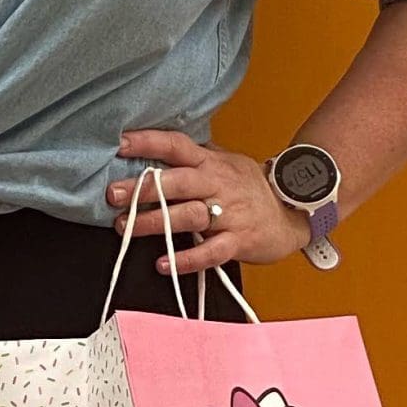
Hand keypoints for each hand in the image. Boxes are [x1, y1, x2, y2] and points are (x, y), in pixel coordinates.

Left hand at [107, 128, 310, 276]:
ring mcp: (230, 213)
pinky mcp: (239, 241)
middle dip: (143, 188)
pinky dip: (186, 260)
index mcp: (211, 162)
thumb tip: (153, 145)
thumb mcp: (225, 162)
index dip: (148, 142)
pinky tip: (162, 264)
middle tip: (112, 194)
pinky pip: (211, 252)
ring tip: (125, 228)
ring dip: (154, 223)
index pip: (177, 145)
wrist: (294, 212)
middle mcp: (218, 184)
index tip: (119, 144)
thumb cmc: (250, 188)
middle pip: (178, 182)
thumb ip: (193, 157)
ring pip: (188, 216)